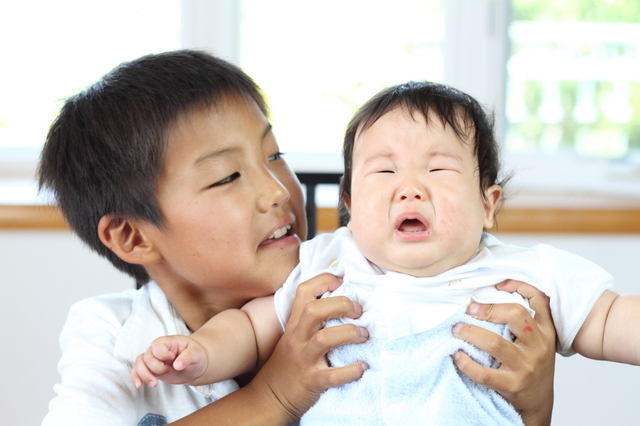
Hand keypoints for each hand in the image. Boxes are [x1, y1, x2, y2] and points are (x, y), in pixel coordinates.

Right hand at [131, 335, 208, 387]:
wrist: (195, 364)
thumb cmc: (196, 355)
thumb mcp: (196, 354)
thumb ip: (187, 357)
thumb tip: (177, 365)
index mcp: (168, 341)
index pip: (157, 346)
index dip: (163, 355)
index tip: (173, 358)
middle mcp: (157, 349)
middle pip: (147, 357)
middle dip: (157, 368)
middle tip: (170, 371)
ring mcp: (153, 359)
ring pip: (139, 363)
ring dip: (144, 375)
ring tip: (154, 384)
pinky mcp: (151, 368)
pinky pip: (138, 370)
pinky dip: (136, 377)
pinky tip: (139, 385)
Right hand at [244, 273, 368, 422]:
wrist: (271, 396)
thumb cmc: (289, 362)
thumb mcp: (295, 335)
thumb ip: (312, 319)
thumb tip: (343, 299)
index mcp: (295, 323)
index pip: (304, 291)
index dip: (324, 281)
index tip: (343, 283)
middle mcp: (297, 338)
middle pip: (314, 311)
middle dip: (340, 305)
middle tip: (359, 311)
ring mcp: (304, 359)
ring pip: (324, 339)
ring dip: (349, 334)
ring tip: (364, 335)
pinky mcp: (312, 381)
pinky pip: (333, 375)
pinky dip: (351, 370)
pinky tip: (362, 367)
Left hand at [452, 280, 555, 425]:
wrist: (539, 401)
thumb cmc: (532, 363)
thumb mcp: (537, 338)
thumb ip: (525, 318)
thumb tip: (494, 290)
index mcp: (545, 331)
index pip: (540, 300)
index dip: (519, 286)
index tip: (497, 285)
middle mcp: (539, 345)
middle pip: (516, 315)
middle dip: (489, 309)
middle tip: (469, 309)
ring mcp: (526, 366)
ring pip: (495, 343)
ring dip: (471, 333)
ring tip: (457, 330)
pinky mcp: (513, 385)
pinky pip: (484, 373)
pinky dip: (466, 363)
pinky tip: (457, 355)